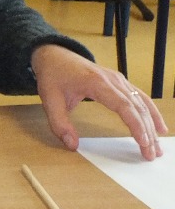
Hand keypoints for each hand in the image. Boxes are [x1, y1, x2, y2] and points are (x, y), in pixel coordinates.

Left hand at [31, 44, 166, 160]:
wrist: (54, 54)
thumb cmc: (52, 76)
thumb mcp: (49, 99)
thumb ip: (59, 123)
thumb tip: (72, 145)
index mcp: (97, 83)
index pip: (123, 106)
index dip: (136, 124)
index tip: (144, 142)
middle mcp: (113, 80)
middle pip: (137, 107)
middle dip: (147, 131)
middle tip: (152, 154)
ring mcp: (119, 79)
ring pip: (141, 103)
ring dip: (152, 124)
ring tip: (158, 146)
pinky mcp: (120, 82)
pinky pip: (140, 97)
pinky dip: (151, 112)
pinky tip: (159, 127)